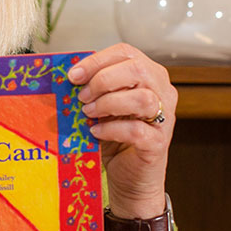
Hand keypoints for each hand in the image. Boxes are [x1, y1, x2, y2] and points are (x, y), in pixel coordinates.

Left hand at [68, 43, 175, 218]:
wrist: (129, 177)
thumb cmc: (114, 137)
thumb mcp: (101, 107)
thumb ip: (92, 90)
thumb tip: (66, 77)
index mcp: (148, 76)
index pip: (126, 53)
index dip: (97, 61)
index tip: (73, 75)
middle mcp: (162, 93)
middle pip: (138, 70)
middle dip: (102, 80)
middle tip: (82, 97)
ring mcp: (164, 118)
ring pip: (142, 98)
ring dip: (107, 104)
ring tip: (88, 113)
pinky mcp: (158, 143)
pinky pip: (137, 130)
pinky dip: (111, 129)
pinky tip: (96, 132)